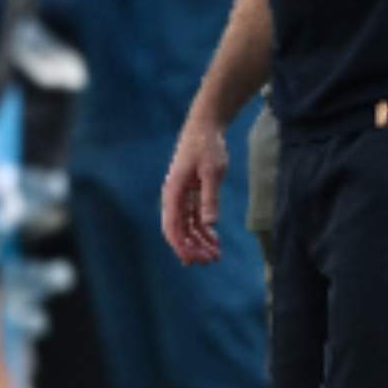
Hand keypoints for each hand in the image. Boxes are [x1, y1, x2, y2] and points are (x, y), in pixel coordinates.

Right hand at [160, 117, 228, 264]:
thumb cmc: (207, 146)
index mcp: (174, 191)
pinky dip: (204, 231)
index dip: (181, 245)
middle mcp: (174, 196)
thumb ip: (210, 198)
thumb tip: (210, 224)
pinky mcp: (192, 194)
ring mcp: (183, 196)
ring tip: (215, 256)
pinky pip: (195, 218)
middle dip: (192, 248)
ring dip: (199, 242)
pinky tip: (215, 241)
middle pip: (179, 230)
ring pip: (188, 226)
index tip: (192, 260)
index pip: (173, 226)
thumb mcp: (212, 171)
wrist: (206, 127)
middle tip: (210, 261)